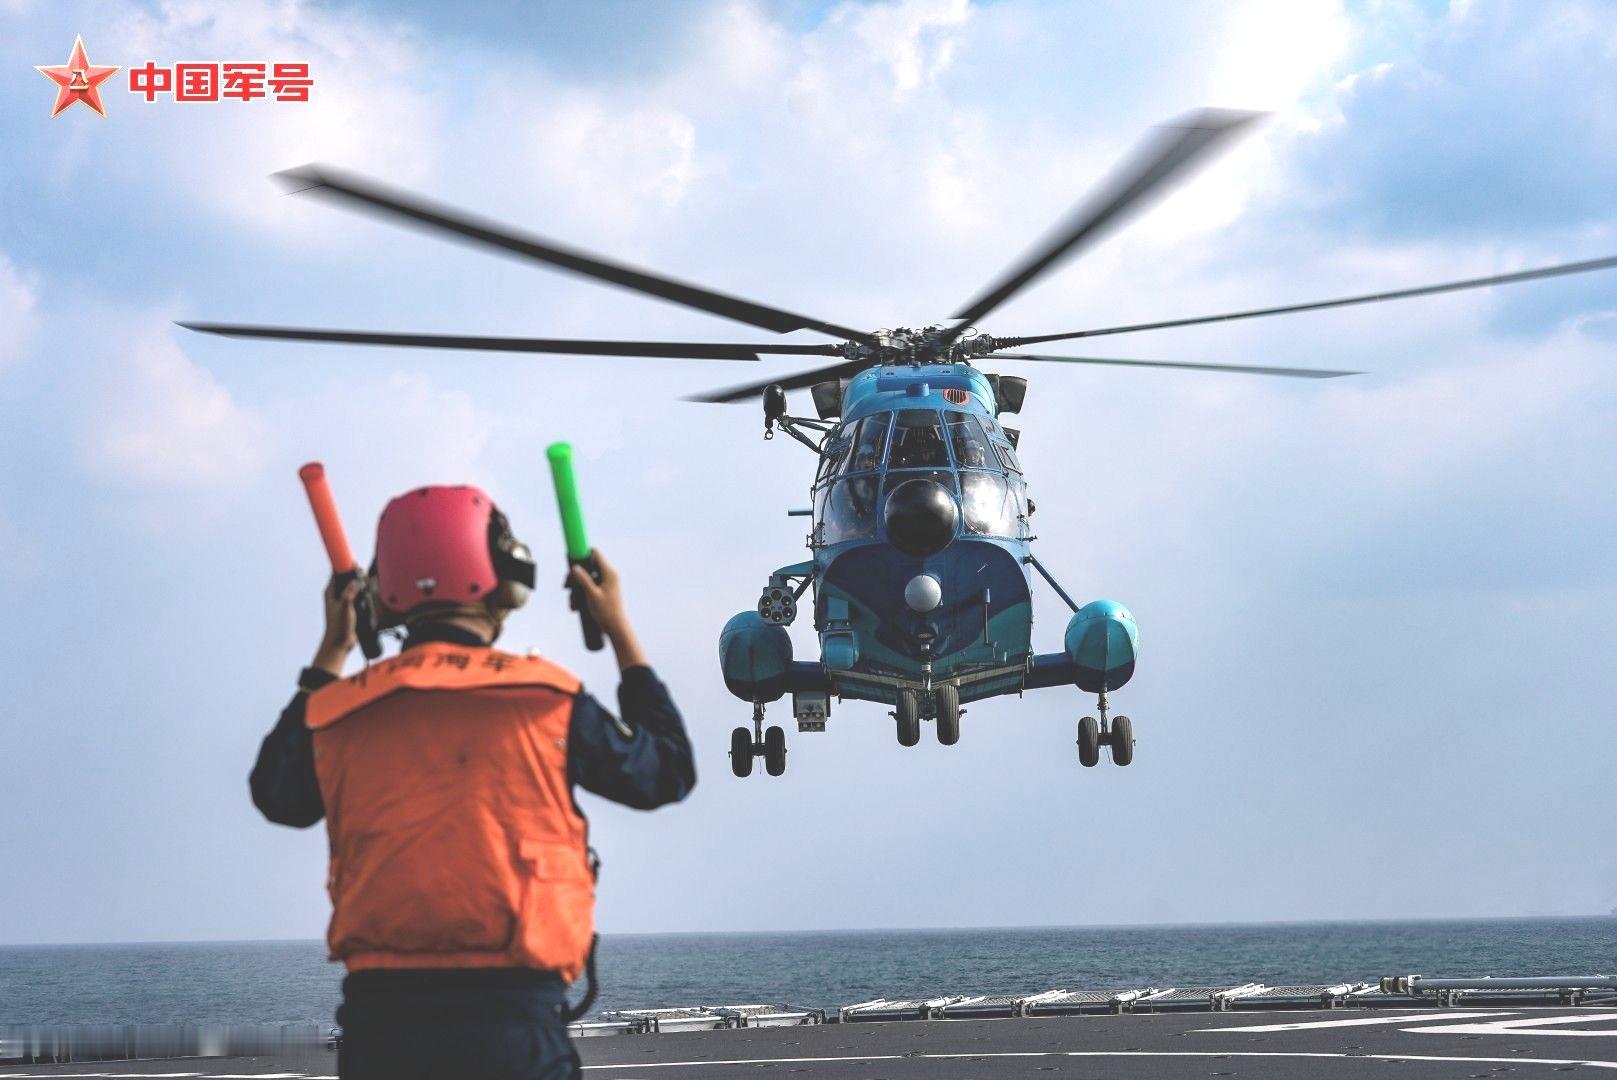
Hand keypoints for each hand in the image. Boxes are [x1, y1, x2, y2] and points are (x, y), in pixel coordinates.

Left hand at [312, 575, 360, 675]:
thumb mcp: (344, 607)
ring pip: (354, 587)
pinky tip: (369, 595)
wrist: (339, 643)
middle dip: (356, 575)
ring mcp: (344, 601)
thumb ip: (349, 593)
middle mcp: (336, 594)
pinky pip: (358, 596)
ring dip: (361, 585)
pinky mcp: (351, 607)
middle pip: (347, 578)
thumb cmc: (338, 627)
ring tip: (368, 584)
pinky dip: (363, 594)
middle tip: (364, 575)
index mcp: (330, 592)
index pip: (336, 573)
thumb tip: (355, 580)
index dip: (345, 566)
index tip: (354, 562)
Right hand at [568, 550, 646, 669]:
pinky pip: (587, 589)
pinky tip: (575, 608)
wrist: (615, 627)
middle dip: (574, 579)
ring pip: (585, 581)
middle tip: (565, 587)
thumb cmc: (606, 611)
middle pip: (587, 568)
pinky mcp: (601, 592)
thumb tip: (575, 567)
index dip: (582, 554)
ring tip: (572, 605)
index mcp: (609, 573)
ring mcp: (604, 584)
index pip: (595, 554)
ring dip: (576, 591)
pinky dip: (580, 596)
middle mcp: (607, 575)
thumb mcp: (592, 595)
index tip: (570, 559)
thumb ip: (584, 580)